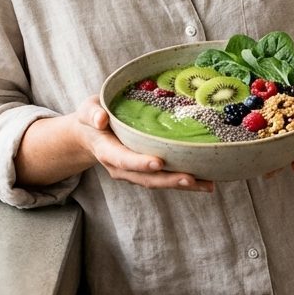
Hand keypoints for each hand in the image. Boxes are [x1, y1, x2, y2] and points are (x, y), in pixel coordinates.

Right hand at [73, 96, 214, 192]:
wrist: (90, 135)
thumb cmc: (92, 118)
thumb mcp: (87, 110)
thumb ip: (92, 113)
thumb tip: (101, 119)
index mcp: (107, 151)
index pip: (124, 160)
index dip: (140, 163)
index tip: (158, 162)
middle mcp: (121, 168)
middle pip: (146, 178)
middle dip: (169, 180)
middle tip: (191, 179)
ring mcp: (134, 173)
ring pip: (158, 182)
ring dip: (181, 184)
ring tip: (206, 184)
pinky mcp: (145, 172)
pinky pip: (164, 179)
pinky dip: (184, 182)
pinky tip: (205, 181)